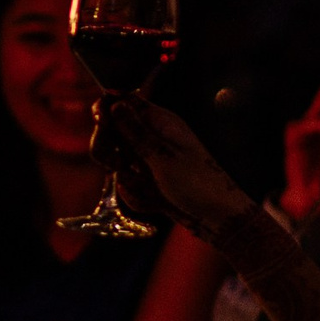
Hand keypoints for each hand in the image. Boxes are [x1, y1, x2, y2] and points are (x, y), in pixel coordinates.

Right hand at [92, 96, 254, 236]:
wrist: (218, 218)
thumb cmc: (197, 183)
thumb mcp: (162, 156)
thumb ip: (135, 131)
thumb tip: (115, 102)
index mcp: (160, 122)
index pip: (123, 103)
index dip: (107, 111)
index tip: (101, 125)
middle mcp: (153, 138)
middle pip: (112, 134)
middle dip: (109, 151)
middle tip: (120, 164)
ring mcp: (150, 162)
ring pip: (118, 165)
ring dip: (127, 180)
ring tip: (145, 188)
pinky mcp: (150, 183)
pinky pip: (128, 187)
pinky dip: (138, 197)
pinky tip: (155, 203)